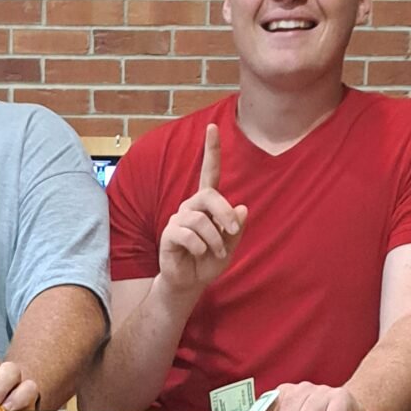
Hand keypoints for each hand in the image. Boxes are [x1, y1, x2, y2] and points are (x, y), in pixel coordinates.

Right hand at [156, 123, 246, 310]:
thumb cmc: (209, 261)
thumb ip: (236, 228)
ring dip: (214, 239)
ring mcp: (178, 219)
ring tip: (215, 252)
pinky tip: (200, 253)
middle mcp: (190, 207)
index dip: (211, 150)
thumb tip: (242, 207)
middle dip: (224, 212)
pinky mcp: (169, 235)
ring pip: (200, 219)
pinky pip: (187, 234)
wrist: (190, 283)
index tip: (212, 127)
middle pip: (209, 195)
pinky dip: (200, 246)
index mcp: (206, 205)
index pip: (208, 172)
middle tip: (233, 231)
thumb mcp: (230, 246)